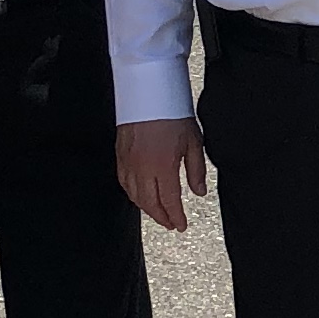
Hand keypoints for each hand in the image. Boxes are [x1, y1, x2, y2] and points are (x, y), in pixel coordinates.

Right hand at [116, 118, 207, 232]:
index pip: (169, 201)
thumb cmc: (173, 113)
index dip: (175, 217)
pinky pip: (124, 183)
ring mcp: (128, 162)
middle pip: (149, 203)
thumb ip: (196, 170)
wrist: (148, 92)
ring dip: (146, 209)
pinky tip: (140, 196)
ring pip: (134, 196)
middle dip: (161, 217)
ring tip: (158, 213)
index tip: (181, 226)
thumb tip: (199, 192)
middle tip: (170, 224)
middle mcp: (143, 168)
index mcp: (163, 166)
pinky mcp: (119, 155)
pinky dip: (132, 194)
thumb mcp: (194, 141)